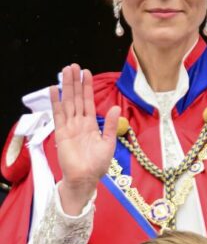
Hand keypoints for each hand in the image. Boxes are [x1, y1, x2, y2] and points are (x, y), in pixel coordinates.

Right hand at [51, 64, 119, 214]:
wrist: (86, 178)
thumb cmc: (98, 164)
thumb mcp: (109, 142)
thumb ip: (111, 124)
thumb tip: (116, 107)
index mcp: (91, 124)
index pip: (88, 101)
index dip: (87, 87)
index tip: (86, 72)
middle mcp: (79, 123)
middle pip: (76, 98)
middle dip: (75, 82)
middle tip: (73, 66)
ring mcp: (69, 126)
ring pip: (67, 102)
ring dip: (66, 87)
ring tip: (64, 72)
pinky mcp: (61, 133)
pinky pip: (58, 114)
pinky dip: (56, 102)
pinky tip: (54, 90)